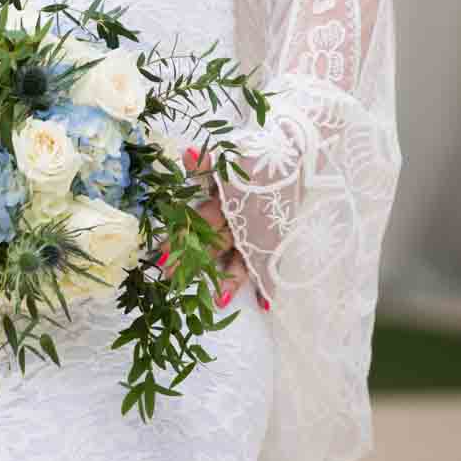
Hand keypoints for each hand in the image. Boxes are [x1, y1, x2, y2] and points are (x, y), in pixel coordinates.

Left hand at [159, 147, 269, 313]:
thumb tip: (187, 154)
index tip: (158, 257)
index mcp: (229, 201)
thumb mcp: (235, 156)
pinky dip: (270, 286)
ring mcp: (262, 234)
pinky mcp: (278, 240)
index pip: (197, 222)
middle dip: (192, 263)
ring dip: (230, 281)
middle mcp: (244, 221)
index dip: (178, 239)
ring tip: (217, 300)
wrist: (302, 158)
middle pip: (213, 246)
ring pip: (243, 260)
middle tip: (171, 281)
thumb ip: (211, 162)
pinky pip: (274, 265)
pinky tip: (265, 306)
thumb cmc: (262, 157)